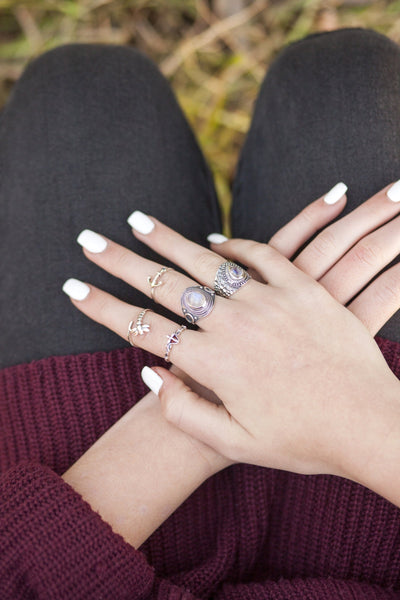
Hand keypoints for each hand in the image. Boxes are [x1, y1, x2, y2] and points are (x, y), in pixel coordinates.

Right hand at [64, 182, 399, 481]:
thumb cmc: (302, 441)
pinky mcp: (304, 289)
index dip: (101, 308)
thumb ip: (183, 411)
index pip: (141, 328)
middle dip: (120, 262)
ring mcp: (270, 302)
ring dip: (168, 239)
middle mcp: (234, 325)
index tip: (73, 289)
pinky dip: (236, 245)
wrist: (369, 424)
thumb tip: (149, 373)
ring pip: (207, 261)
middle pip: (164, 285)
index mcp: (213, 365)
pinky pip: (264, 255)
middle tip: (89, 241)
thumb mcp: (234, 443)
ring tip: (138, 221)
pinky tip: (217, 240)